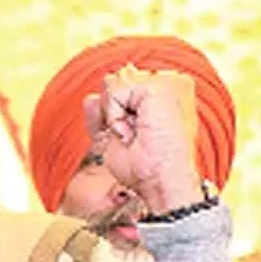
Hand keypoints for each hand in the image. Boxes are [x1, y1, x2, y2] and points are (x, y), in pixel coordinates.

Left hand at [84, 64, 202, 213]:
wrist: (161, 181)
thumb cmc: (144, 167)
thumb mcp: (113, 137)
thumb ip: (101, 114)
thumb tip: (91, 98)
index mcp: (162, 93)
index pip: (116, 89)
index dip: (112, 116)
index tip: (130, 139)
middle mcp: (169, 82)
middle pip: (112, 83)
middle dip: (111, 115)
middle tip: (134, 138)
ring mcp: (168, 80)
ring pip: (111, 85)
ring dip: (114, 117)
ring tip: (136, 135)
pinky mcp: (160, 85)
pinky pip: (113, 92)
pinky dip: (115, 117)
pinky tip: (135, 130)